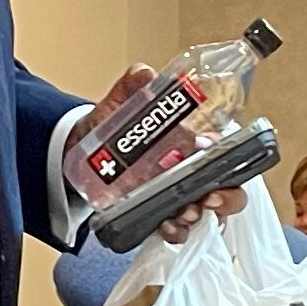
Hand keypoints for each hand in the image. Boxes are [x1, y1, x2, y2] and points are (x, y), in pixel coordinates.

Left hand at [64, 66, 253, 245]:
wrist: (76, 152)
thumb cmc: (108, 127)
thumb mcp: (119, 104)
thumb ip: (132, 86)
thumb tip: (144, 73)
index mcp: (189, 141)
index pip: (223, 149)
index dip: (229, 157)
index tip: (216, 162)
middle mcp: (189, 170)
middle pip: (226, 186)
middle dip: (226, 197)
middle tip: (208, 199)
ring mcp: (175, 194)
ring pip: (205, 211)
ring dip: (199, 217)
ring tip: (183, 216)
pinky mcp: (157, 213)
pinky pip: (177, 228)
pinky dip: (176, 232)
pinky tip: (166, 227)